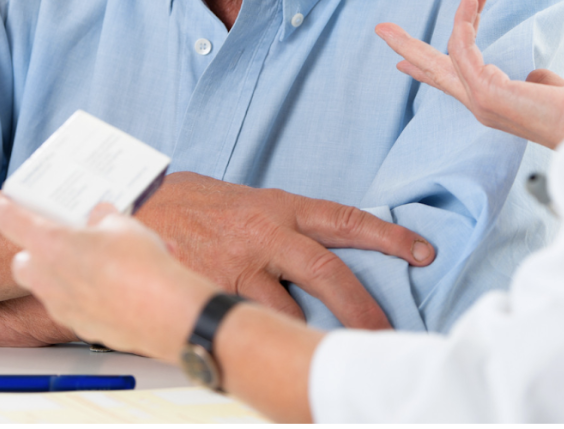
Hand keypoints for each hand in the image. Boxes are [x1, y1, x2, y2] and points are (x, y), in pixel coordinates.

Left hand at [0, 192, 213, 360]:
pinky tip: (119, 285)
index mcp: (52, 245)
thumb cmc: (141, 268)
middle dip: (38, 252)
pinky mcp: (80, 324)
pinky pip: (76, 304)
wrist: (165, 312)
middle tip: (66, 240)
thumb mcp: (125, 225)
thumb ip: (104, 219)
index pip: (12, 220)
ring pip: (51, 285)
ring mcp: (62, 305)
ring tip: (107, 261)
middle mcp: (48, 278)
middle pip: (25, 262)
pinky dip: (90, 294)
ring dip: (69, 272)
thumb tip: (100, 218)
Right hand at [133, 172, 434, 329]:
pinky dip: (266, 340)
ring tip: (337, 358)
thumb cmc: (200, 206)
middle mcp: (268, 234)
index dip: (389, 235)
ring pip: (291, 309)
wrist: (139, 205)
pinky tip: (280, 354)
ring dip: (314, 335)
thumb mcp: (252, 205)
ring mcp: (240, 265)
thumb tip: (332, 257)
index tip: (423, 251)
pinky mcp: (213, 289)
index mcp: (284, 207)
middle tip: (386, 334)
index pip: (347, 219)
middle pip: (329, 272)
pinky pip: (250, 322)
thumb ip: (290, 230)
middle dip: (362, 307)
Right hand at [376, 0, 563, 148]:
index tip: (404, 65)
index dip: (426, 70)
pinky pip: (462, 48)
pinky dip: (464, 19)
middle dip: (408, 48)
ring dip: (463, 11)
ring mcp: (481, 101)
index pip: (452, 83)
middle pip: (435, 71)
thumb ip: (541, 82)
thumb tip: (535, 76)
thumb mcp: (558, 93)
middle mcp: (482, 106)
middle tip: (382, 29)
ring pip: (447, 54)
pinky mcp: (485, 92)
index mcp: (495, 106)